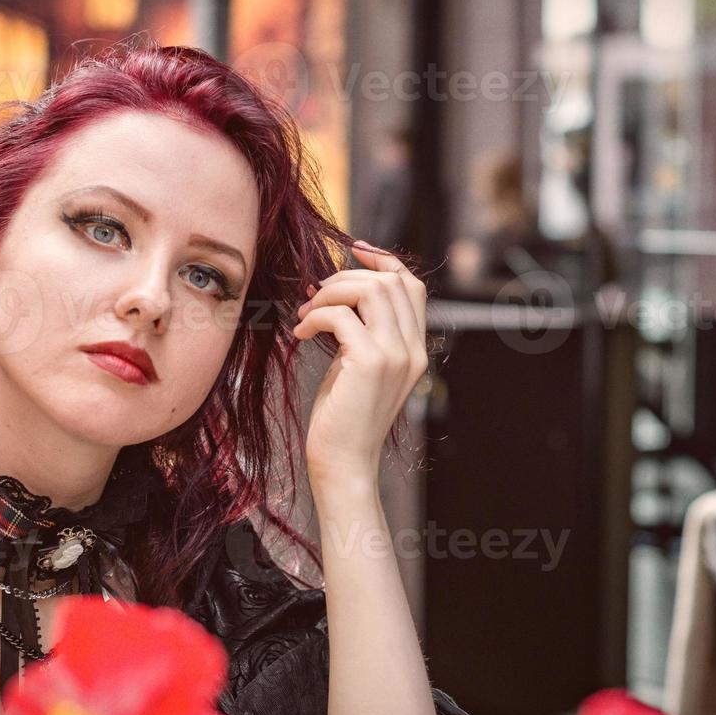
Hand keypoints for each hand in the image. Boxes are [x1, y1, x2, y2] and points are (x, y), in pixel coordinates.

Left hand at [292, 240, 428, 491]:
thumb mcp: (358, 366)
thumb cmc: (344, 417)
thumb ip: (361, 331)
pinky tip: (301, 334)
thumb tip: (334, 290)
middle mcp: (412, 349)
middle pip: (389, 282)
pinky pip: (342, 316)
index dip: (383, 261)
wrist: (344, 463)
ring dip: (329, 294)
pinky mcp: (370, 363)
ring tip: (306, 315)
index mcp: (414, 349)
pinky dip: (316, 317)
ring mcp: (395, 355)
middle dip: (345, 278)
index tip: (352, 251)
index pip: (411, 285)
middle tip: (314, 296)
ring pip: (369, 291)